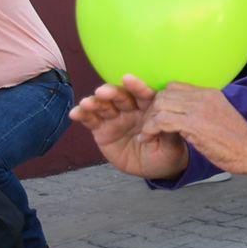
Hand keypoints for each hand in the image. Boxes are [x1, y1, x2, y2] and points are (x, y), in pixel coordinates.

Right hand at [69, 76, 189, 179]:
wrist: (153, 168)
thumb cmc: (167, 152)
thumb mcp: (171, 146)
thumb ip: (168, 133)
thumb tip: (168, 122)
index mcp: (150, 108)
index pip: (144, 95)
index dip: (137, 87)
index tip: (128, 78)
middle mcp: (131, 109)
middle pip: (120, 97)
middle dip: (112, 92)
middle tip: (103, 91)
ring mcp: (115, 118)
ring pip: (104, 106)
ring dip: (94, 102)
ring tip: (87, 103)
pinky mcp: (101, 129)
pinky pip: (91, 120)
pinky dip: (83, 115)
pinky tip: (75, 113)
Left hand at [143, 84, 246, 174]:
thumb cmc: (239, 142)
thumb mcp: (221, 118)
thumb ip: (203, 112)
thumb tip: (184, 117)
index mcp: (210, 93)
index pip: (175, 86)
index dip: (162, 101)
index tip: (158, 116)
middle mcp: (204, 97)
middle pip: (164, 94)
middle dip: (152, 110)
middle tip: (149, 127)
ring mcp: (199, 109)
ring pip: (160, 105)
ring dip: (149, 121)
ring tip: (146, 134)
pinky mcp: (194, 124)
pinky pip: (161, 121)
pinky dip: (150, 130)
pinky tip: (147, 138)